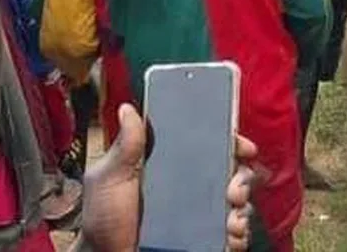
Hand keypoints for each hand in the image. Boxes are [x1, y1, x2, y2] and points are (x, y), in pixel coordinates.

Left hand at [81, 104, 257, 250]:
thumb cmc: (103, 221)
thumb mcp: (109, 178)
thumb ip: (125, 146)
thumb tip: (128, 108)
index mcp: (174, 167)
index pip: (212, 147)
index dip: (232, 142)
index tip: (242, 146)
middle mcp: (193, 189)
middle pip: (235, 173)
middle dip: (243, 178)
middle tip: (233, 190)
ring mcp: (202, 216)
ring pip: (240, 204)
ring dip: (242, 210)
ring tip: (230, 220)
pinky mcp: (206, 240)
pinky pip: (236, 235)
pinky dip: (239, 235)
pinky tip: (229, 236)